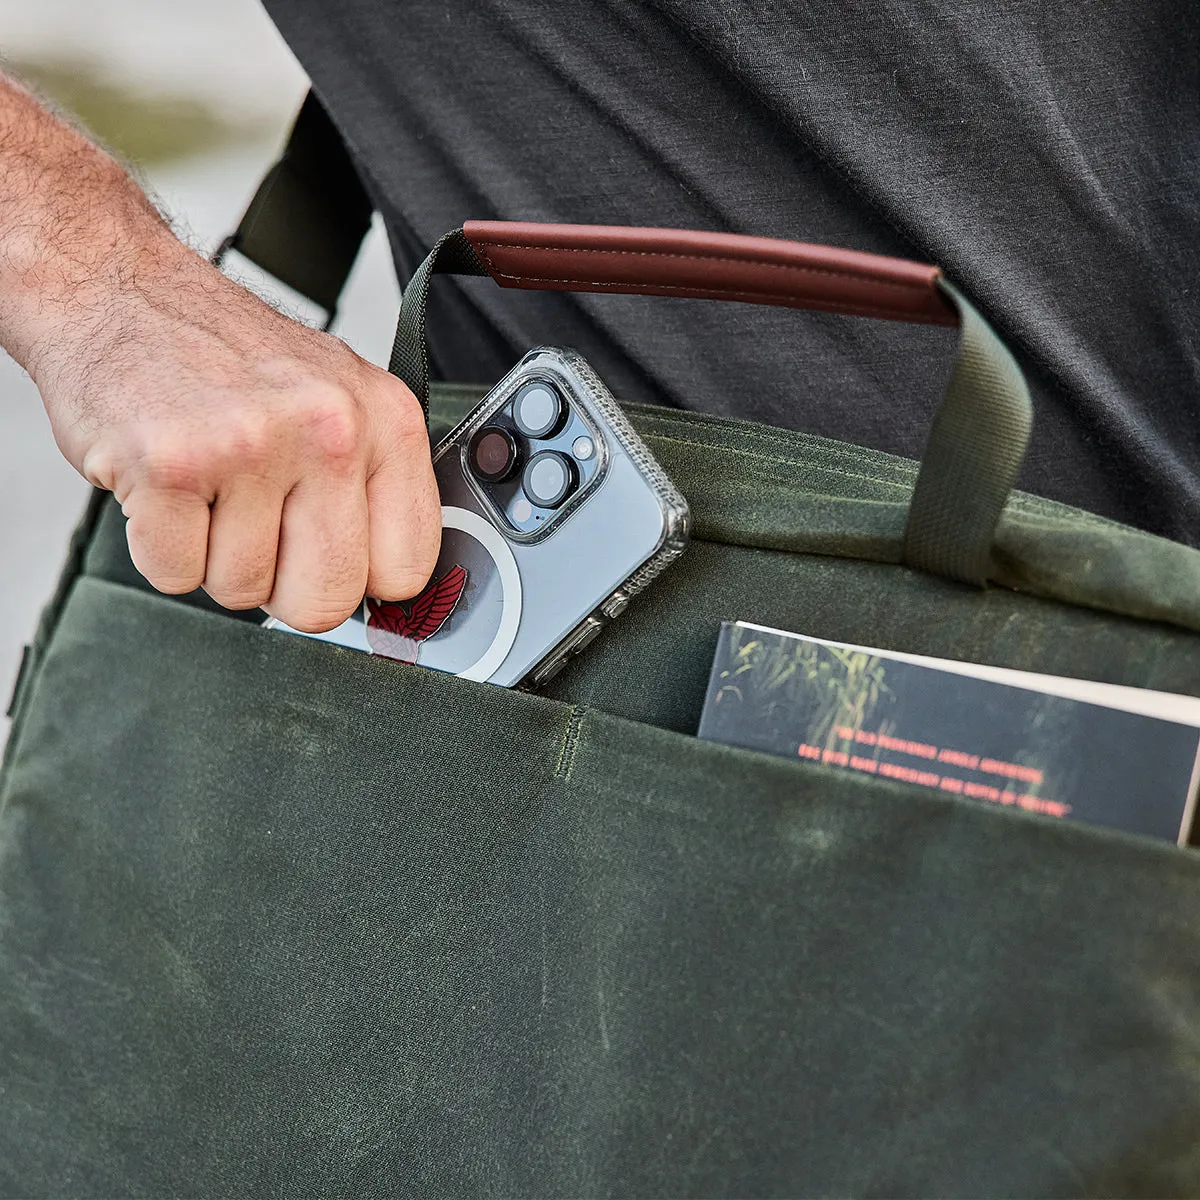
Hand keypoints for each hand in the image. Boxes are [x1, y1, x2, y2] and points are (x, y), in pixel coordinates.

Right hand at [34, 240, 440, 632]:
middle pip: (327, 601)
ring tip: (205, 485)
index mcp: (386, 421)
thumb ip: (373, 489)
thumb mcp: (338, 400)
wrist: (117, 289)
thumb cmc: (228, 357)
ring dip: (213, 556)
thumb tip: (386, 591)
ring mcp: (251, 445)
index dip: (358, 580)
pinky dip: (158, 547)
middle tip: (255, 524)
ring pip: (243, 591)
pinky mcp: (170, 464)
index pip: (405, 571)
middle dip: (282, 586)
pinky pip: (174, 574)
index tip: (327, 556)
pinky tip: (166, 486)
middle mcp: (331, 430)